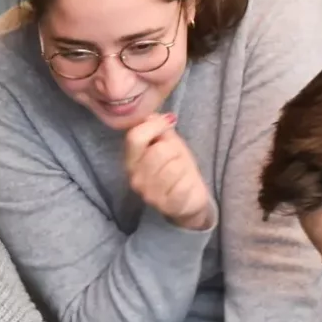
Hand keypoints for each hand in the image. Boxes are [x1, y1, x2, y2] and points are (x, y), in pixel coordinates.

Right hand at [123, 114, 214, 231]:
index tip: (166, 125)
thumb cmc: (176, 168)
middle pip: (159, 151)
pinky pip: (182, 183)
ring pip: (173, 166)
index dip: (154, 126)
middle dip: (173, 149)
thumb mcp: (166, 144)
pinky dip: (189, 180)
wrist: (187, 200)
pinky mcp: (167, 205)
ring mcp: (150, 194)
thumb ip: (159, 128)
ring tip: (181, 171)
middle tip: (176, 157)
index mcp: (131, 160)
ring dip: (183, 165)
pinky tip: (185, 184)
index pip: (135, 137)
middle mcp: (135, 178)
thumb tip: (155, 115)